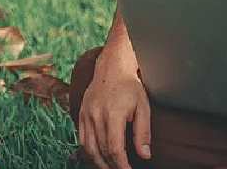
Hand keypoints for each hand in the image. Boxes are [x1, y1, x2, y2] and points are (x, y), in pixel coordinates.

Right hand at [77, 52, 151, 168]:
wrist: (111, 68)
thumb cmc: (130, 87)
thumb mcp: (143, 107)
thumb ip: (143, 132)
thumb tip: (144, 155)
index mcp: (113, 114)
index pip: (114, 148)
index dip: (122, 165)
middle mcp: (96, 115)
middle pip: (101, 150)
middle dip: (112, 166)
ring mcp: (86, 114)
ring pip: (88, 147)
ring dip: (98, 162)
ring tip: (109, 168)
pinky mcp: (81, 113)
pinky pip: (81, 138)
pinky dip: (88, 151)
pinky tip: (97, 157)